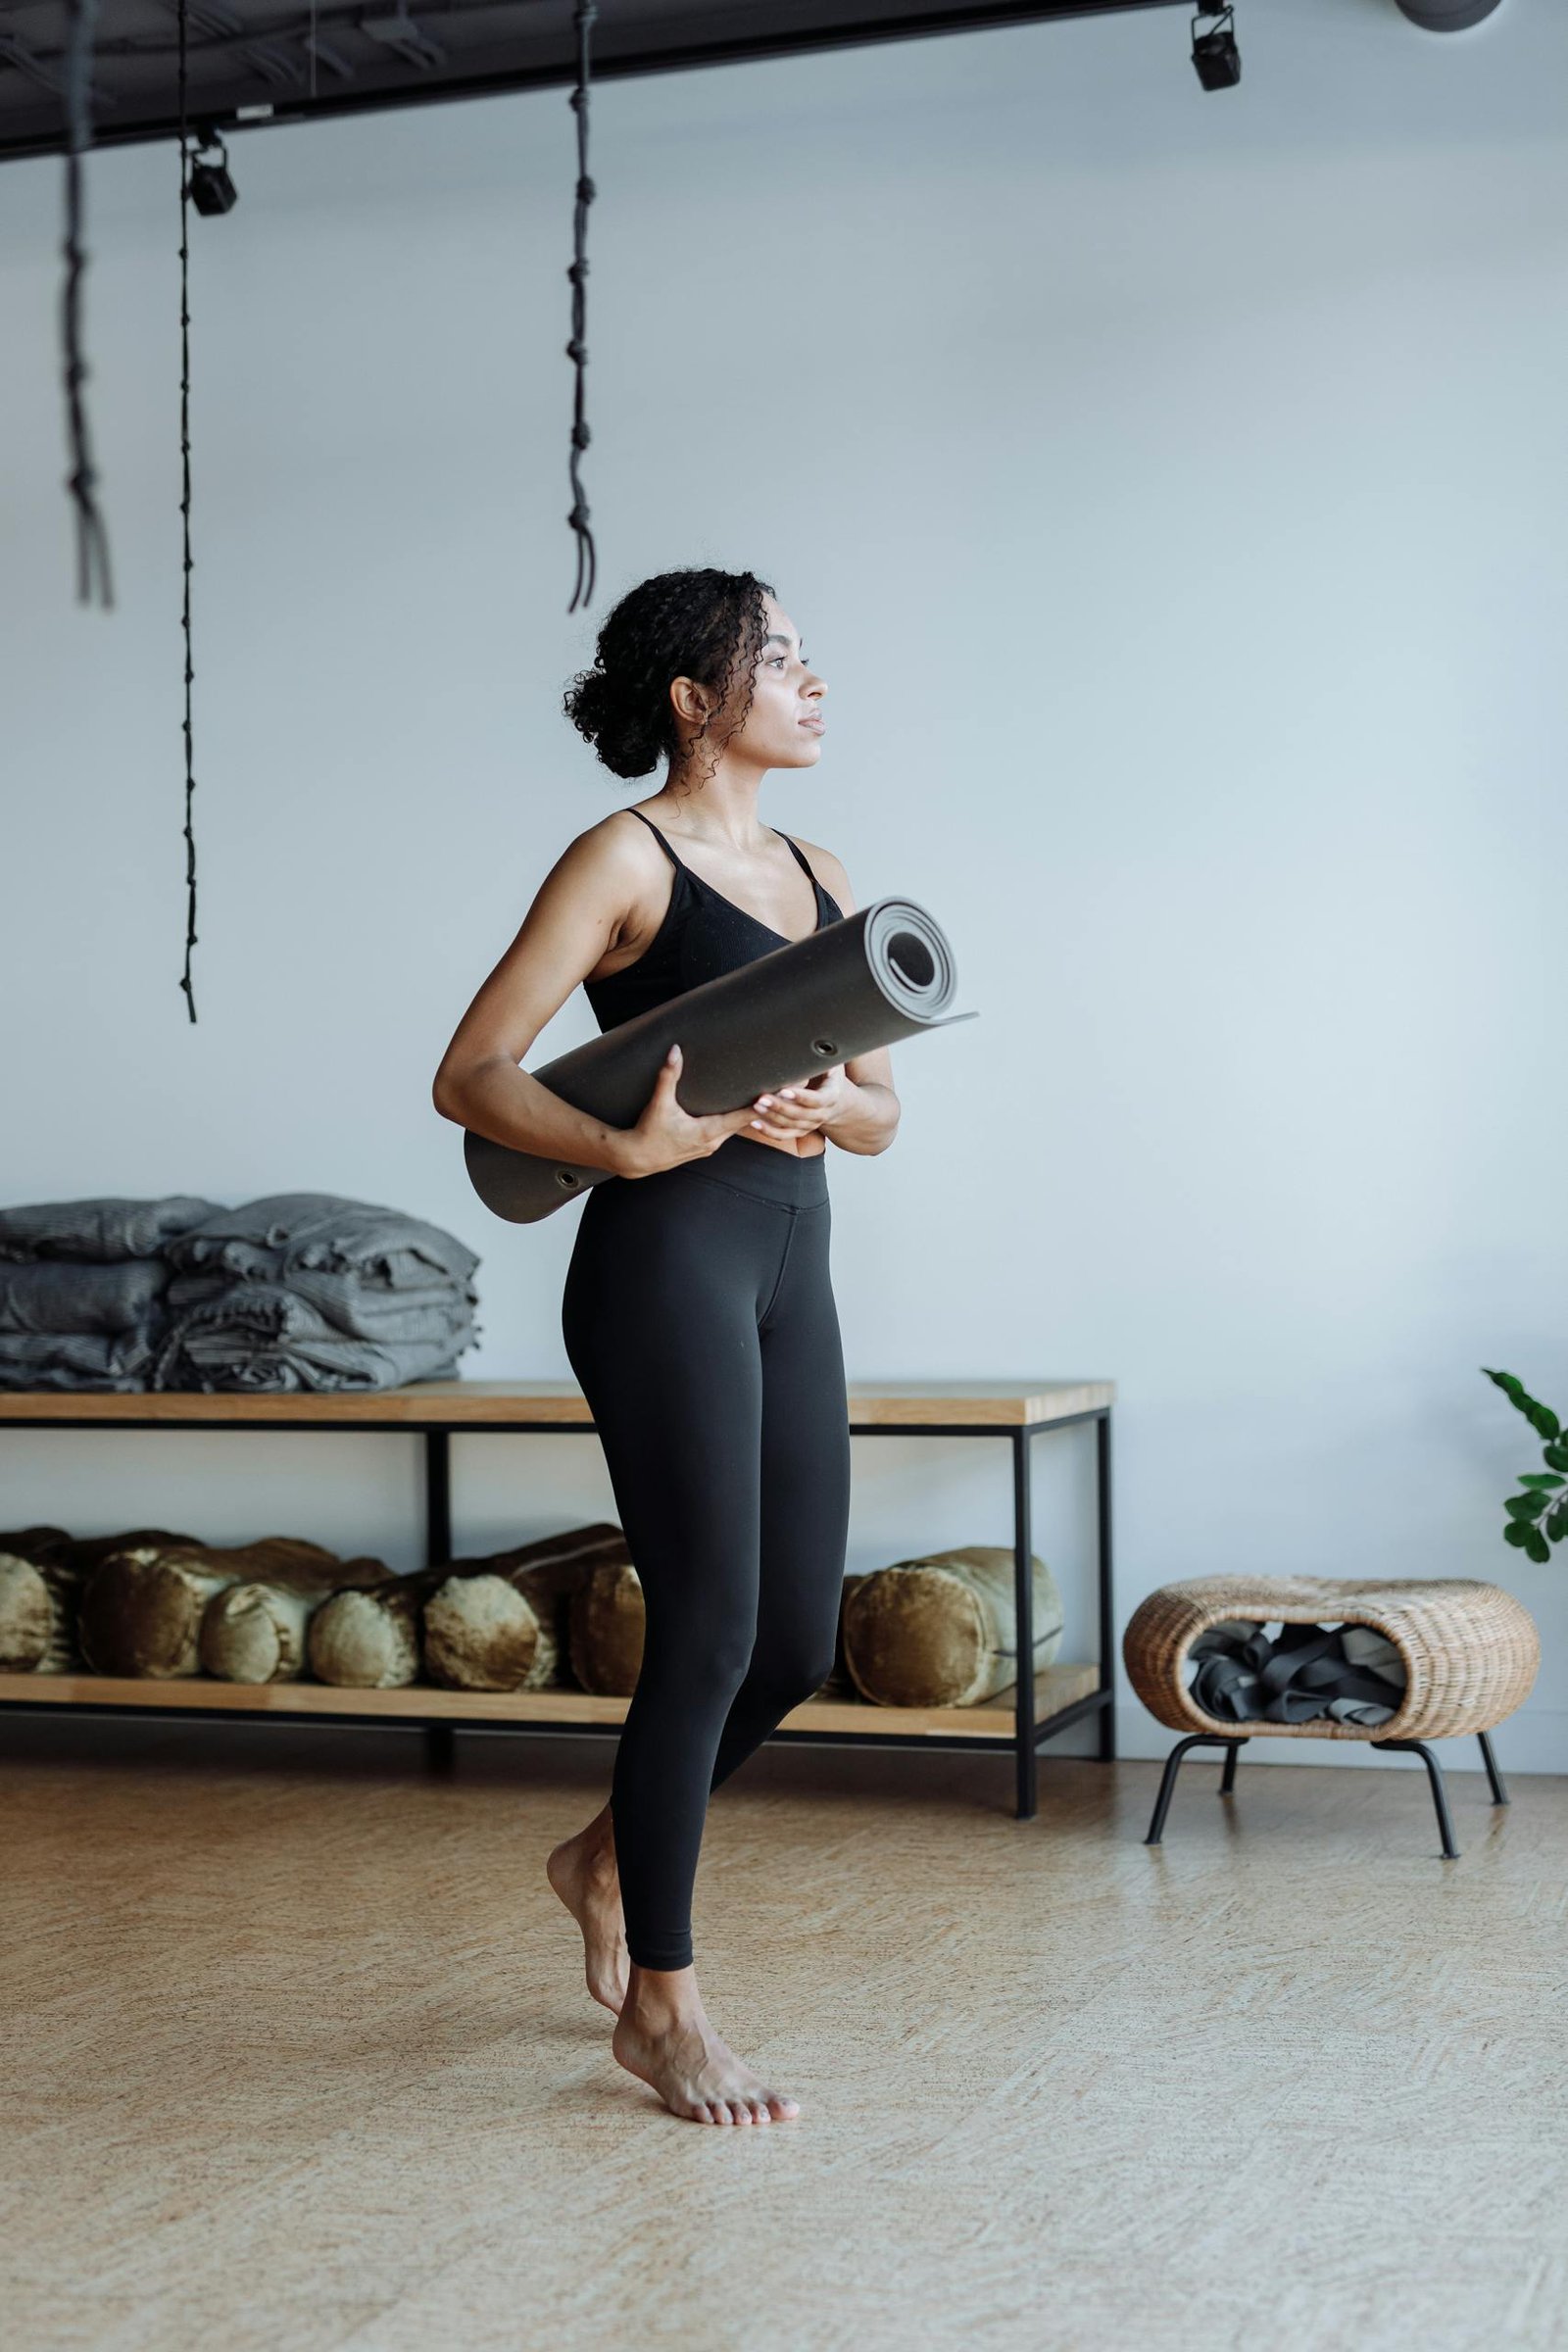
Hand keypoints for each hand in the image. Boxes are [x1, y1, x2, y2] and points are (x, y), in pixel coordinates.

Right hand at [617, 1043, 766, 1177]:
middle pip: (745, 1122)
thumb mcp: (659, 1104)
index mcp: (708, 1132)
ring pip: (737, 1128)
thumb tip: (675, 1051)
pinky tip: (745, 1111)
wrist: (637, 1158)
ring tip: (769, 1099)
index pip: (743, 1116)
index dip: (762, 1106)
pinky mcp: (704, 1146)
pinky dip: (738, 1121)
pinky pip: (728, 1132)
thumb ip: (668, 1076)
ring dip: (751, 1115)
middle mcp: (714, 1142)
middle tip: (782, 1091)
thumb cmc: (649, 1132)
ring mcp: (710, 1146)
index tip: (779, 1093)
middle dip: (763, 1108)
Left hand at [744, 1065, 856, 1143]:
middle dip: (780, 1107)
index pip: (816, 1100)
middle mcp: (822, 1114)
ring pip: (790, 1126)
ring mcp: (810, 1124)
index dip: (801, 1097)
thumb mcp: (832, 1064)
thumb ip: (823, 1057)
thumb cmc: (830, 1076)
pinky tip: (755, 1123)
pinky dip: (769, 1132)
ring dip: (772, 1117)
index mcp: (831, 1096)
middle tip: (762, 1098)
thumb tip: (812, 1041)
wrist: (838, 1101)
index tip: (785, 1090)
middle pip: (800, 1114)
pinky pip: (784, 1135)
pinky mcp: (800, 1130)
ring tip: (756, 1106)